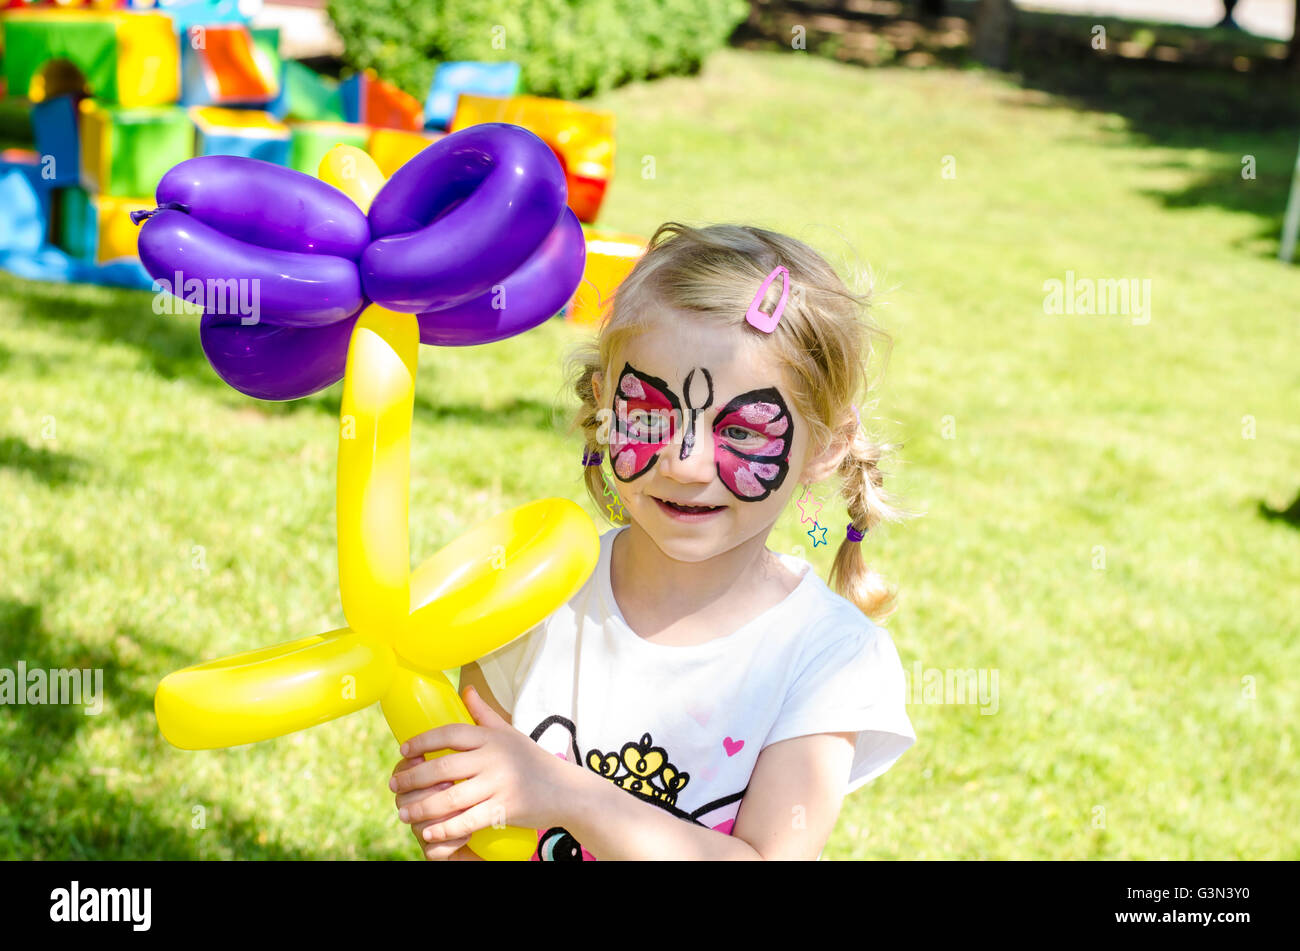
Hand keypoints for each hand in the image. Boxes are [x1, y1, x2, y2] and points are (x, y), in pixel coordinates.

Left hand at [389, 685, 572, 842]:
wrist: (566, 790)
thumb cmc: (533, 760)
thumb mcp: (510, 733)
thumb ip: (484, 714)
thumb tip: (467, 688)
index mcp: (492, 738)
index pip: (450, 733)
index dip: (422, 741)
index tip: (403, 751)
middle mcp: (494, 758)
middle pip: (442, 767)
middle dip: (412, 778)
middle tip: (394, 786)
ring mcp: (499, 784)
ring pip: (450, 797)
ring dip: (421, 807)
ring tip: (403, 813)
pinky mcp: (505, 809)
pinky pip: (468, 820)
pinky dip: (444, 828)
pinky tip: (428, 832)